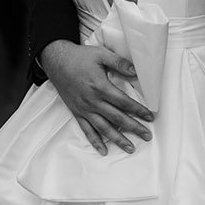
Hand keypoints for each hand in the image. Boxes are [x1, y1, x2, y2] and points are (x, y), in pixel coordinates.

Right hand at [40, 40, 153, 155]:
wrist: (56, 61)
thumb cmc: (78, 57)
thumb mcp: (101, 54)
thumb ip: (119, 63)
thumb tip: (136, 71)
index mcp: (100, 87)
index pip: (123, 102)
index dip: (138, 110)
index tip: (149, 117)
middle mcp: (93, 101)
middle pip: (117, 118)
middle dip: (134, 128)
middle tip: (147, 136)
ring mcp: (84, 109)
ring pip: (104, 128)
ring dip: (118, 139)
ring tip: (130, 148)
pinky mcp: (77, 112)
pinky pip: (87, 130)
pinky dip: (95, 141)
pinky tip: (104, 150)